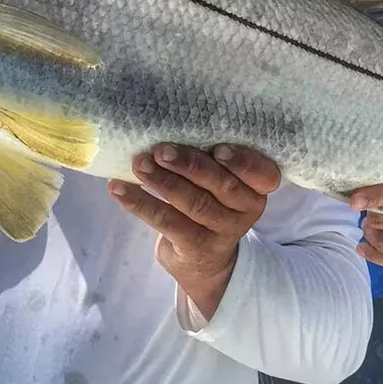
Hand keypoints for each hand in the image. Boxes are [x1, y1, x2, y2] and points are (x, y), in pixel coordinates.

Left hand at [109, 143, 280, 319]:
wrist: (204, 261)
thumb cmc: (209, 200)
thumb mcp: (221, 182)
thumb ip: (209, 158)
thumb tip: (166, 122)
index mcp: (258, 187)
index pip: (263, 173)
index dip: (243, 162)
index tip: (218, 148)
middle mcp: (246, 210)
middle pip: (223, 185)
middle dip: (190, 165)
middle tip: (161, 150)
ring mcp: (223, 232)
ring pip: (194, 204)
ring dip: (163, 182)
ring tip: (138, 164)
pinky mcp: (196, 247)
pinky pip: (167, 222)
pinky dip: (140, 203)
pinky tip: (119, 189)